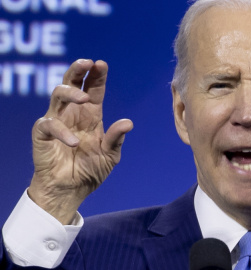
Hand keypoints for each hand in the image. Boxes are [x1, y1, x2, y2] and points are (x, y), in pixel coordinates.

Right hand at [28, 59, 132, 223]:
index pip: (94, 89)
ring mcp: (57, 121)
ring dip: (71, 92)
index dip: (97, 76)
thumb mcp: (110, 155)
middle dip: (78, 69)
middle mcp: (73, 114)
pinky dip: (61, 131)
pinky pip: (48, 124)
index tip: (102, 64)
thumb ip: (116, 139)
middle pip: (72, 83)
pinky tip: (74, 142)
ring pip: (57, 94)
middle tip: (87, 63)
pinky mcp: (42, 135)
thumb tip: (128, 122)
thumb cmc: (90, 170)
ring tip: (84, 98)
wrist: (72, 191)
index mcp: (91, 115)